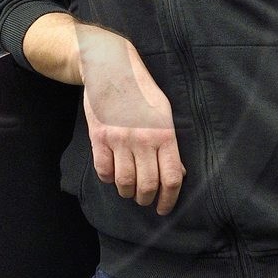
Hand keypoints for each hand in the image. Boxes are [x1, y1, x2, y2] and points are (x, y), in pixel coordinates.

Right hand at [77, 26, 183, 215]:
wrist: (111, 69)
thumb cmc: (141, 91)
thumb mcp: (164, 113)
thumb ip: (170, 144)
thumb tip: (178, 173)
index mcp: (164, 134)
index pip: (172, 177)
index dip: (169, 199)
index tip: (163, 208)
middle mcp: (143, 139)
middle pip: (147, 184)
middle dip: (147, 199)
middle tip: (145, 200)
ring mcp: (119, 139)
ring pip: (124, 182)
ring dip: (127, 192)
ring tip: (129, 190)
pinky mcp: (99, 137)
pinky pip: (103, 170)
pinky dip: (108, 179)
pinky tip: (112, 174)